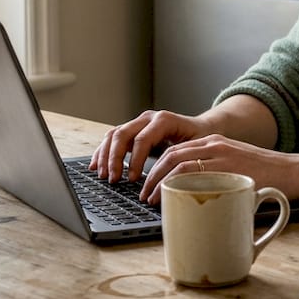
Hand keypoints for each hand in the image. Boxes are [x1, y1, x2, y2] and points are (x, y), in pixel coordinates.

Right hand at [88, 109, 206, 182]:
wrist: (202, 128)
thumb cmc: (201, 140)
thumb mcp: (196, 148)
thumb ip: (182, 159)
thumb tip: (170, 180)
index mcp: (164, 120)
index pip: (142, 139)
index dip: (134, 160)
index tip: (132, 179)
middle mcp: (148, 118)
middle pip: (123, 134)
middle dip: (114, 158)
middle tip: (113, 179)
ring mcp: (139, 122)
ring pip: (114, 135)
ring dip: (105, 155)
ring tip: (102, 175)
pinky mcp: (133, 130)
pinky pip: (112, 138)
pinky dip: (102, 152)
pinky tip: (95, 165)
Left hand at [137, 134, 298, 203]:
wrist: (293, 172)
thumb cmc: (268, 178)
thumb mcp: (238, 172)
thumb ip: (217, 179)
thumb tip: (196, 200)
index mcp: (215, 143)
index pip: (177, 151)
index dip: (159, 167)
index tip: (150, 184)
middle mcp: (214, 144)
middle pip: (171, 155)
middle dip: (153, 174)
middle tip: (144, 193)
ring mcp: (219, 153)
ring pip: (176, 162)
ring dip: (158, 181)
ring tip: (150, 198)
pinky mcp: (225, 165)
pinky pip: (191, 171)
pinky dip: (173, 183)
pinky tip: (167, 197)